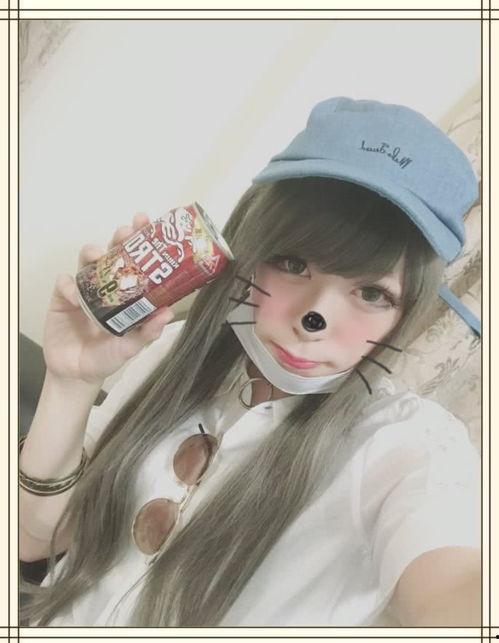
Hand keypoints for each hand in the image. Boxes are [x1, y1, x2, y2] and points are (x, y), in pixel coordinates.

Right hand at [43, 213, 174, 383]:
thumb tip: (167, 312)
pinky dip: (69, 285)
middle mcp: (107, 286)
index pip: (137, 262)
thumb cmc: (107, 357)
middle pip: (114, 253)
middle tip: (127, 230)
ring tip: (98, 255)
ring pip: (87, 261)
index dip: (142, 242)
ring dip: (93, 252)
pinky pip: (64, 283)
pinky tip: (74, 293)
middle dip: (120, 237)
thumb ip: (147, 332)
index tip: (149, 226)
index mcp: (127, 293)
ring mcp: (84, 290)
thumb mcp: (131, 347)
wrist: (77, 374)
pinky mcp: (62, 299)